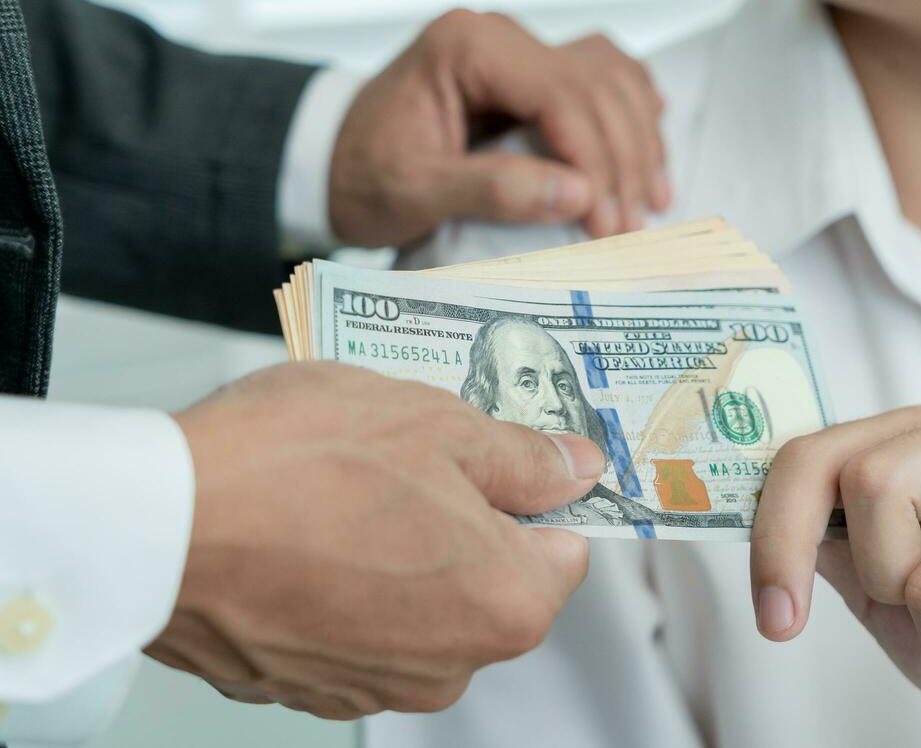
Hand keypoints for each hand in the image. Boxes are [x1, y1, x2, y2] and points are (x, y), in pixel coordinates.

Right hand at [148, 362, 604, 719]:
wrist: (153, 526)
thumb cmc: (296, 465)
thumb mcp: (438, 424)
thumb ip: (524, 457)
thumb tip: (577, 468)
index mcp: (504, 604)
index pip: (565, 549)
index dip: (535, 495)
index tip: (502, 460)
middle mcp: (448, 666)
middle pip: (490, 579)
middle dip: (462, 520)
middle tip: (407, 460)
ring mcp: (370, 685)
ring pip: (418, 603)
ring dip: (397, 551)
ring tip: (341, 489)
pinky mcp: (301, 685)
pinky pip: (350, 626)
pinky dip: (338, 584)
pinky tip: (300, 533)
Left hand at [329, 10, 668, 246]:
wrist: (330, 161)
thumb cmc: (360, 174)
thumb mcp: (412, 191)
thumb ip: (491, 189)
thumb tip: (578, 195)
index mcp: (466, 46)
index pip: (559, 94)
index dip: (596, 160)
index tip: (610, 222)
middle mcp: (499, 35)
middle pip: (593, 86)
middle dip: (622, 159)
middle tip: (634, 225)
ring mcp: (519, 48)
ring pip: (609, 76)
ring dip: (639, 135)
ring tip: (654, 197)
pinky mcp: (530, 72)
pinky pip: (601, 77)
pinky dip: (631, 111)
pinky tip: (651, 145)